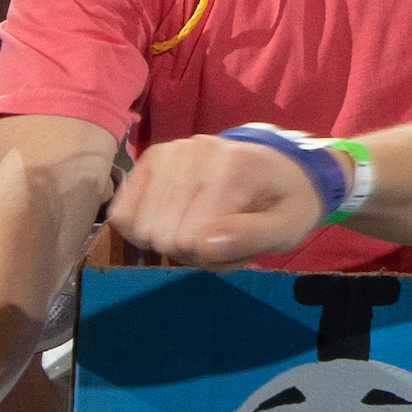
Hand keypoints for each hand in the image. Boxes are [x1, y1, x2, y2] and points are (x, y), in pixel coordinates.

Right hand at [108, 133, 337, 262]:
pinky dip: (145, 229)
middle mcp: (196, 152)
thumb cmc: (286, 202)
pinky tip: (175, 219)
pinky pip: (123, 214)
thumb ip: (252, 237)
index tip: (241, 247)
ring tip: (204, 227)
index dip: (215, 259)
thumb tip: (203, 246)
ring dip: (172, 242)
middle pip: (165, 237)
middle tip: (224, 238)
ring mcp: (169, 152)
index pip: (193, 241)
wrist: (280, 167)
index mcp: (234, 167)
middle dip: (194, 252)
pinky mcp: (150, 158)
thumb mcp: (288, 227)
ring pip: (142, 229)